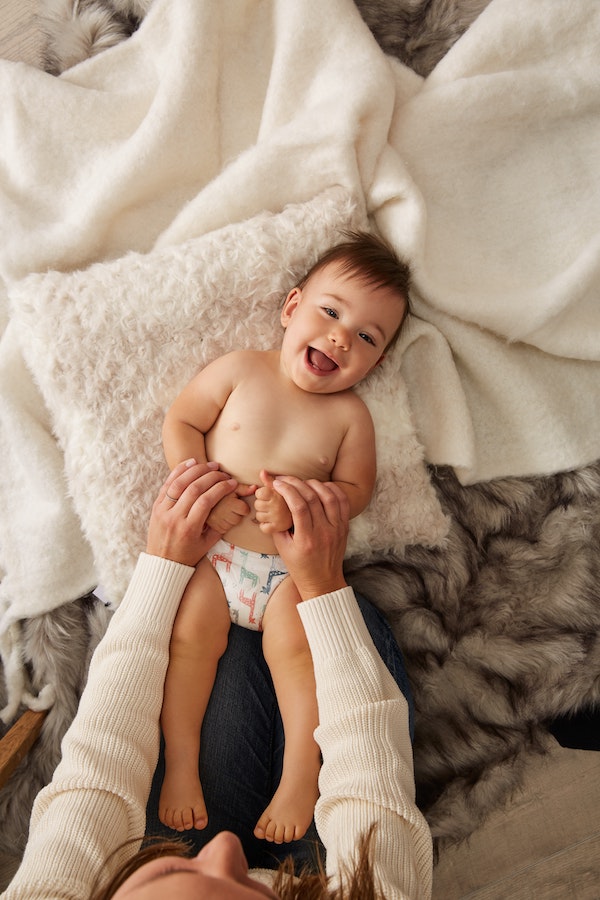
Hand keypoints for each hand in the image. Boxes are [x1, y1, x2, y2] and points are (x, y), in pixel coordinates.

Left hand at [146, 460, 237, 565]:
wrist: (162, 564)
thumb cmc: (188, 555)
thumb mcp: (207, 544)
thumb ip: (219, 525)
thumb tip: (234, 506)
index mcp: (188, 529)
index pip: (206, 501)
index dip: (220, 488)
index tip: (231, 483)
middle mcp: (174, 518)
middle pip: (193, 489)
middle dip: (211, 476)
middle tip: (223, 472)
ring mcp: (162, 511)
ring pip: (179, 483)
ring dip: (196, 470)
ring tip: (210, 465)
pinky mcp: (156, 506)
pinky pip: (167, 484)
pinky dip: (179, 471)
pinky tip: (191, 463)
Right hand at [207, 485, 255, 533]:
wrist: (201, 500)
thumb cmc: (219, 493)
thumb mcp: (231, 488)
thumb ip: (243, 488)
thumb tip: (255, 487)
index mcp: (228, 502)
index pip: (245, 510)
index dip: (241, 506)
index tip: (234, 502)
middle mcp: (221, 513)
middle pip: (238, 518)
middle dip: (235, 514)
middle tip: (227, 506)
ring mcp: (216, 521)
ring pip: (232, 524)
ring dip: (230, 520)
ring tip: (223, 511)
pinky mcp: (212, 527)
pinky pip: (224, 529)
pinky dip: (224, 524)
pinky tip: (219, 517)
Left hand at [254, 469, 292, 533]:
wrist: (306, 521)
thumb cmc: (291, 503)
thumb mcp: (282, 491)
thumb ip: (270, 481)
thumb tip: (262, 471)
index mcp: (281, 494)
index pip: (260, 492)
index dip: (263, 494)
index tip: (272, 496)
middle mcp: (279, 506)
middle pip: (258, 504)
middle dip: (263, 505)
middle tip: (276, 507)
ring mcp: (278, 518)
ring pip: (259, 516)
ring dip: (265, 517)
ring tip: (276, 515)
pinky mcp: (277, 529)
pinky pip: (263, 527)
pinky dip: (266, 527)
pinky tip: (275, 524)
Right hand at [271, 477, 348, 600]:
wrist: (324, 582)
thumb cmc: (300, 567)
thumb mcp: (283, 549)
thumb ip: (277, 526)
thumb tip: (269, 502)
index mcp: (307, 539)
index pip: (298, 506)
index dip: (287, 490)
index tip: (277, 483)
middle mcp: (324, 532)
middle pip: (312, 498)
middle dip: (296, 483)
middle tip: (285, 478)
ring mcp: (337, 528)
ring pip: (329, 496)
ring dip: (314, 484)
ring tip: (301, 481)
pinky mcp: (345, 526)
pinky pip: (342, 501)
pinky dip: (332, 489)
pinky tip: (320, 486)